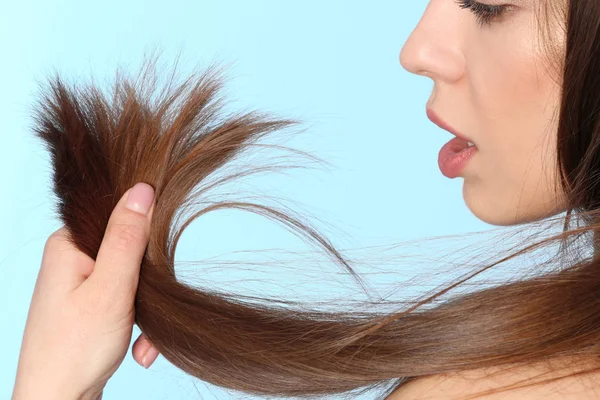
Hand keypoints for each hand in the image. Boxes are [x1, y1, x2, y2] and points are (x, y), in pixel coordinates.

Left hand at [13, 182, 160, 399]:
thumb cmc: (74, 350)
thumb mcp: (110, 288)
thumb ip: (127, 238)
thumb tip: (142, 189)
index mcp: (69, 245)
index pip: (118, 216)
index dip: (144, 236)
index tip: (154, 263)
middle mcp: (71, 260)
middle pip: (129, 251)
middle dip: (147, 286)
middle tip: (145, 310)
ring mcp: (79, 285)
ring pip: (132, 281)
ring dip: (145, 312)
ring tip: (141, 342)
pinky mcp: (88, 306)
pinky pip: (124, 303)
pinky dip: (136, 326)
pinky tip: (137, 348)